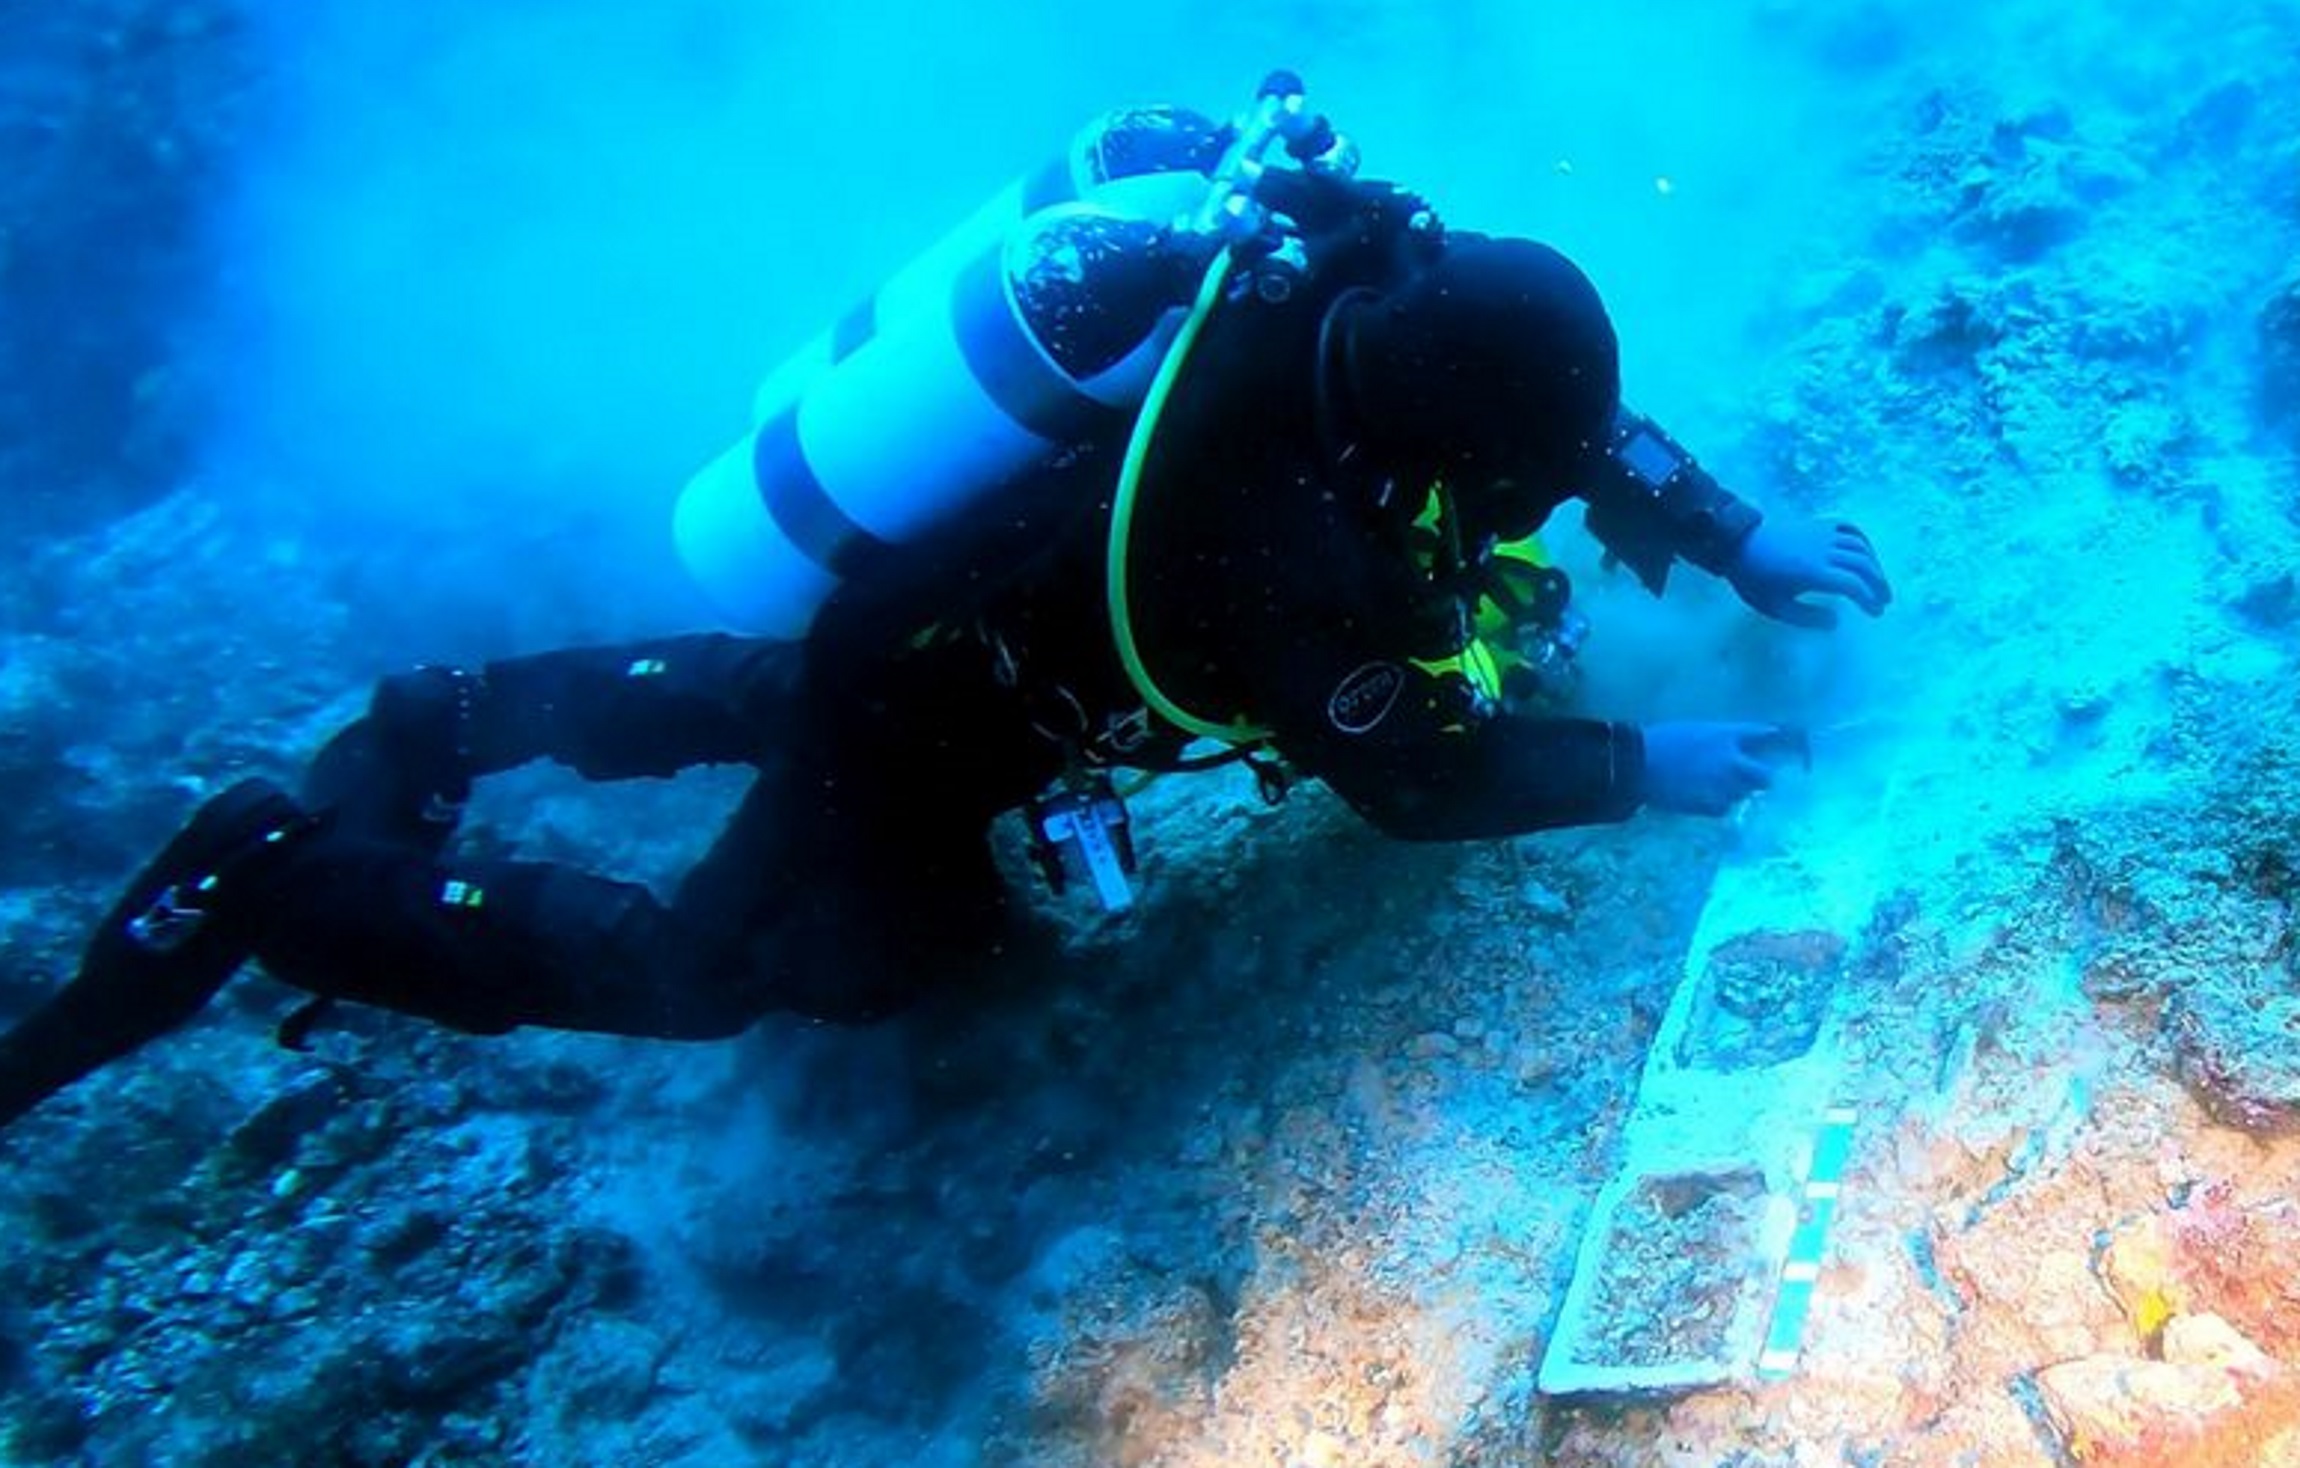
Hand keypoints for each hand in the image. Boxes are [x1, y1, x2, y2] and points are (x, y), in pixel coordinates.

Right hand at [1639, 721, 1786, 815]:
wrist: (1637, 763)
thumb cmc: (1660, 741)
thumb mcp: (1694, 731)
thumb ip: (1717, 739)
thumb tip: (1733, 748)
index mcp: (1725, 736)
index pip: (1760, 734)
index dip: (1770, 736)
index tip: (1776, 738)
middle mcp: (1732, 761)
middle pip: (1765, 776)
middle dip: (1760, 778)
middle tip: (1750, 778)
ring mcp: (1723, 785)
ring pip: (1742, 794)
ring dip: (1734, 791)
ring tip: (1714, 786)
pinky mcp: (1709, 804)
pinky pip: (1723, 808)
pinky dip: (1716, 804)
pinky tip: (1702, 797)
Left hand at [1725, 517, 1891, 628]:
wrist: (1737, 544)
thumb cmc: (1754, 579)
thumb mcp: (1776, 607)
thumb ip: (1806, 617)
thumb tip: (1836, 623)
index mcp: (1812, 572)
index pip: (1852, 585)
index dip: (1868, 599)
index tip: (1875, 612)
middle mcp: (1822, 550)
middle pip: (1863, 565)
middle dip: (1878, 584)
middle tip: (1884, 601)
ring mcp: (1822, 533)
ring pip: (1860, 546)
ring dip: (1874, 564)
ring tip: (1878, 582)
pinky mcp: (1819, 523)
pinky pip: (1849, 527)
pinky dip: (1863, 540)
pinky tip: (1866, 554)